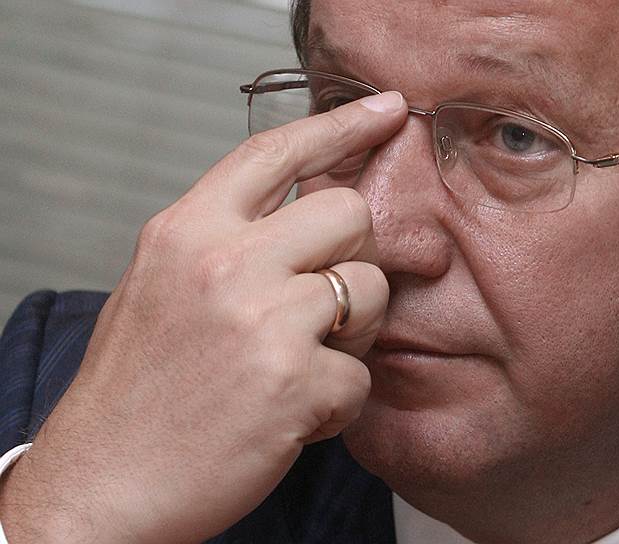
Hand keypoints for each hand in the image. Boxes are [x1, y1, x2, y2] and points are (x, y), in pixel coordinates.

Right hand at [0, 92, 407, 542]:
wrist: (102, 486)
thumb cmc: (136, 390)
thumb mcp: (162, 285)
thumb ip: (228, 240)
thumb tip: (308, 208)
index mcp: (185, 231)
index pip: (275, 151)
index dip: (339, 124)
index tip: (385, 110)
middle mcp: (223, 261)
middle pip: (350, 213)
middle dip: (355, 258)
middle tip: (324, 305)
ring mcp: (260, 319)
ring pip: (372, 289)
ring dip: (353, 334)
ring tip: (303, 365)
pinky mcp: (292, 382)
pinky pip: (363, 374)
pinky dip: (340, 402)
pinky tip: (294, 415)